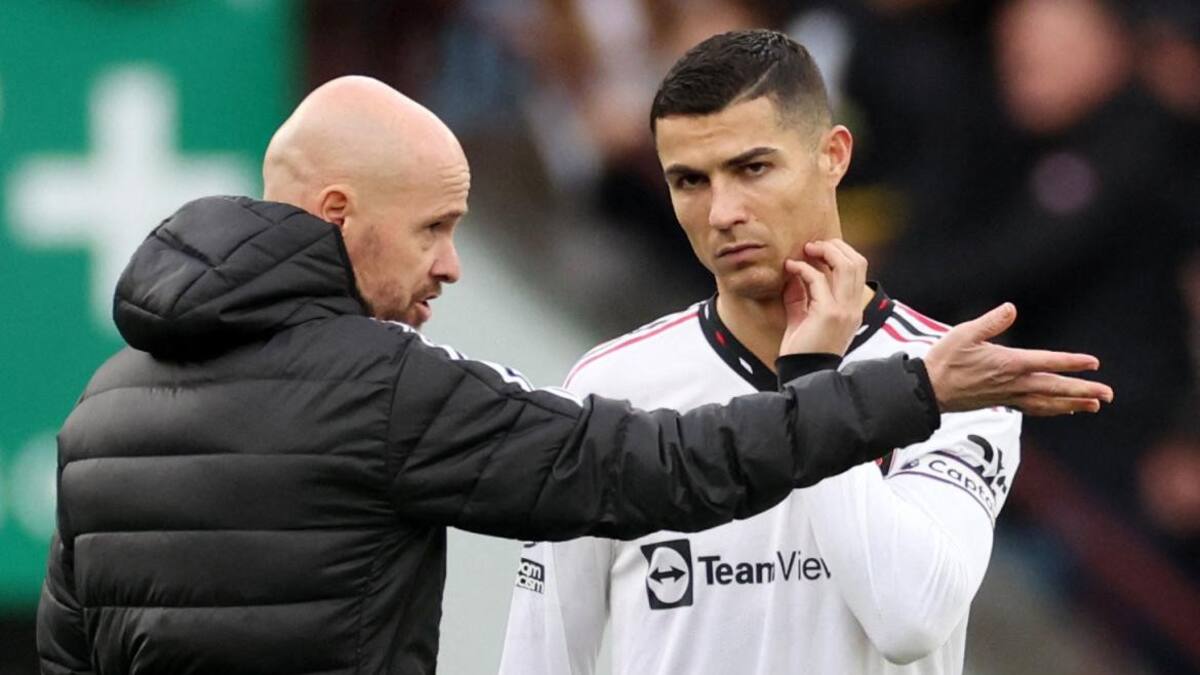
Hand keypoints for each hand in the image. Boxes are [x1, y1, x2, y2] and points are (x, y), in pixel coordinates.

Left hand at [780, 239, 867, 356]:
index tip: (816, 251)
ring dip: (825, 251)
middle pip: (858, 262)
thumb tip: (794, 270)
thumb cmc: (801, 349)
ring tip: (805, 250)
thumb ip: (802, 294)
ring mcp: (844, 310)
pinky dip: (803, 269)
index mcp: (852, 308)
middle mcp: (854, 308)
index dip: (840, 253)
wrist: (801, 374)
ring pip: (847, 265)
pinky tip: (790, 268)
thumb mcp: (802, 316)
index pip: (859, 270)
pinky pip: (818, 280)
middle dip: (835, 247)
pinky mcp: (828, 313)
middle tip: (811, 246)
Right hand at [924, 303, 1113, 415]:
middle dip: (1083, 390)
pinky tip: (1064, 409)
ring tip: (1096, 405)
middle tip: (1109, 395)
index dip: (1070, 362)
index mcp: (1007, 363)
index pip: (1046, 362)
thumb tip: (1011, 308)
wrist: (928, 390)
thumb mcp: (963, 334)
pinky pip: (1034, 408)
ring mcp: (1008, 395)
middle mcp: (1012, 383)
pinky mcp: (1002, 402)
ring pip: (1048, 402)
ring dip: (1073, 403)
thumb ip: (990, 322)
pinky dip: (1053, 409)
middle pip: (1054, 388)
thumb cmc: (944, 360)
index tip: (1093, 363)